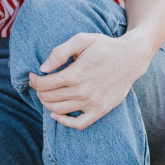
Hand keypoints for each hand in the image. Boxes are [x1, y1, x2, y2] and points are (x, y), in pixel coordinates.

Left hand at [28, 33, 153, 129]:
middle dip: (39, 91)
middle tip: (39, 83)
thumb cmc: (104, 47)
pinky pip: (78, 124)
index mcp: (75, 74)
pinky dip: (64, 122)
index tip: (33, 75)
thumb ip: (60, 52)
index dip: (33, 80)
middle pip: (48, 98)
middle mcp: (82, 91)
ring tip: (47, 94)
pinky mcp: (100, 110)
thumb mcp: (82, 40)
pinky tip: (57, 114)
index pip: (43, 84)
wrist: (131, 58)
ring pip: (59, 110)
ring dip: (47, 103)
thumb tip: (43, 68)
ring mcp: (92, 103)